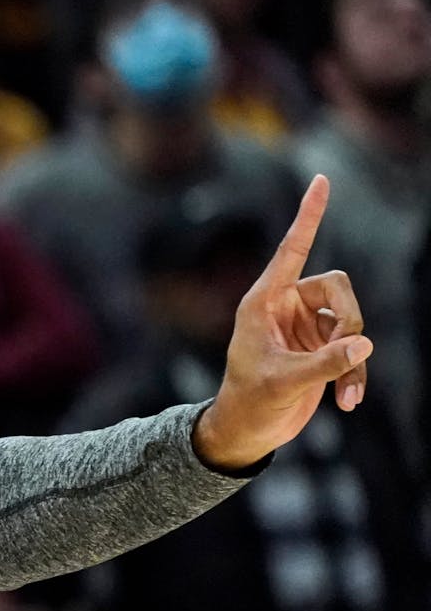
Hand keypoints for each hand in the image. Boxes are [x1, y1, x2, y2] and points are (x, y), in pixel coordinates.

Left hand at [193, 175, 372, 470]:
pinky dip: (354, 372)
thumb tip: (364, 343)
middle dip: (349, 320)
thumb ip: (325, 362)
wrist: (247, 430)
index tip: (321, 179)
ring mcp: (306, 325)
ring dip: (353, 357)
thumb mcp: (285, 382)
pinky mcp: (320, 346)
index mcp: (264, 301)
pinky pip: (353, 346)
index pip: (292, 249)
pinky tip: (349, 402)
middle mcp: (286, 306)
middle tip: (342, 356)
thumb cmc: (250, 402)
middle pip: (339, 286)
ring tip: (345, 393)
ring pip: (352, 319)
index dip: (308, 215)